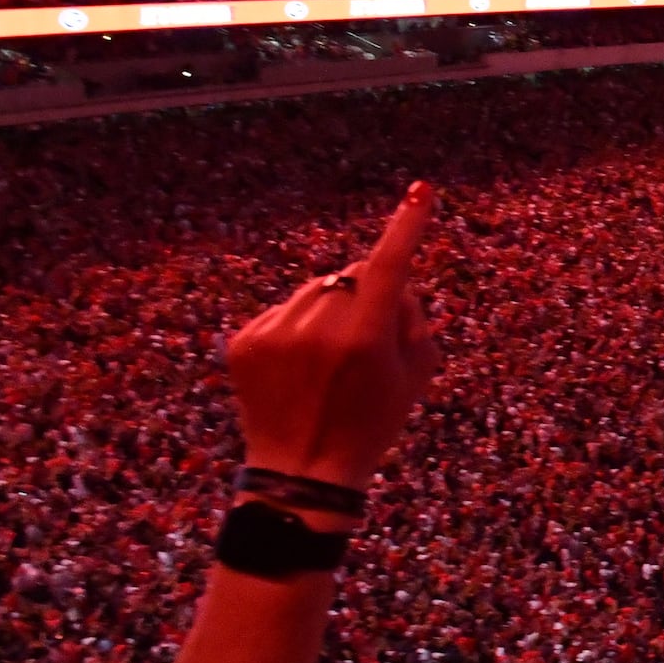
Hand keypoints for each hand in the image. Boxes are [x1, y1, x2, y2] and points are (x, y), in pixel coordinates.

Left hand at [227, 183, 440, 499]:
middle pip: (351, 276)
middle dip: (365, 294)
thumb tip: (393, 282)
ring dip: (328, 310)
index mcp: (365, 338)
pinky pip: (282, 312)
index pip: (389, 265)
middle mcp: (318, 328)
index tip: (420, 191)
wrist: (302, 471)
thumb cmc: (370, 425)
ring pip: (316, 291)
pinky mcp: (244, 340)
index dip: (407, 226)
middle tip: (367, 340)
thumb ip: (412, 319)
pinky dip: (295, 329)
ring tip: (327, 361)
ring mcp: (276, 332)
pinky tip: (297, 367)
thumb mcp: (416, 376)